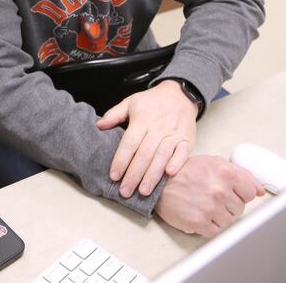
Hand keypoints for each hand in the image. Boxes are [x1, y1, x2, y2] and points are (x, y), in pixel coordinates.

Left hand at [96, 80, 197, 196]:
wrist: (179, 94)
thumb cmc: (152, 101)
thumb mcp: (130, 102)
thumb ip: (114, 114)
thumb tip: (98, 125)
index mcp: (141, 120)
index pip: (129, 143)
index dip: (121, 160)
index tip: (114, 175)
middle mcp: (157, 128)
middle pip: (144, 154)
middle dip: (134, 174)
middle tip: (125, 191)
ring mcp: (173, 135)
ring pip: (161, 157)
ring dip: (152, 175)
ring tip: (143, 191)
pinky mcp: (187, 139)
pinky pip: (183, 153)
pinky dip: (177, 163)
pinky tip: (169, 174)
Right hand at [154, 155, 263, 235]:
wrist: (157, 184)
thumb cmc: (184, 172)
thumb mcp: (212, 162)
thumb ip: (240, 173)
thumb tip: (259, 189)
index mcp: (225, 172)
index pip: (250, 192)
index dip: (239, 193)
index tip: (228, 191)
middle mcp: (219, 190)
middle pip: (239, 208)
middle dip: (228, 204)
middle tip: (210, 196)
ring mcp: (210, 207)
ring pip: (229, 221)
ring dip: (218, 216)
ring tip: (203, 204)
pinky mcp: (200, 222)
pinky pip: (216, 231)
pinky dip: (208, 225)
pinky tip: (198, 213)